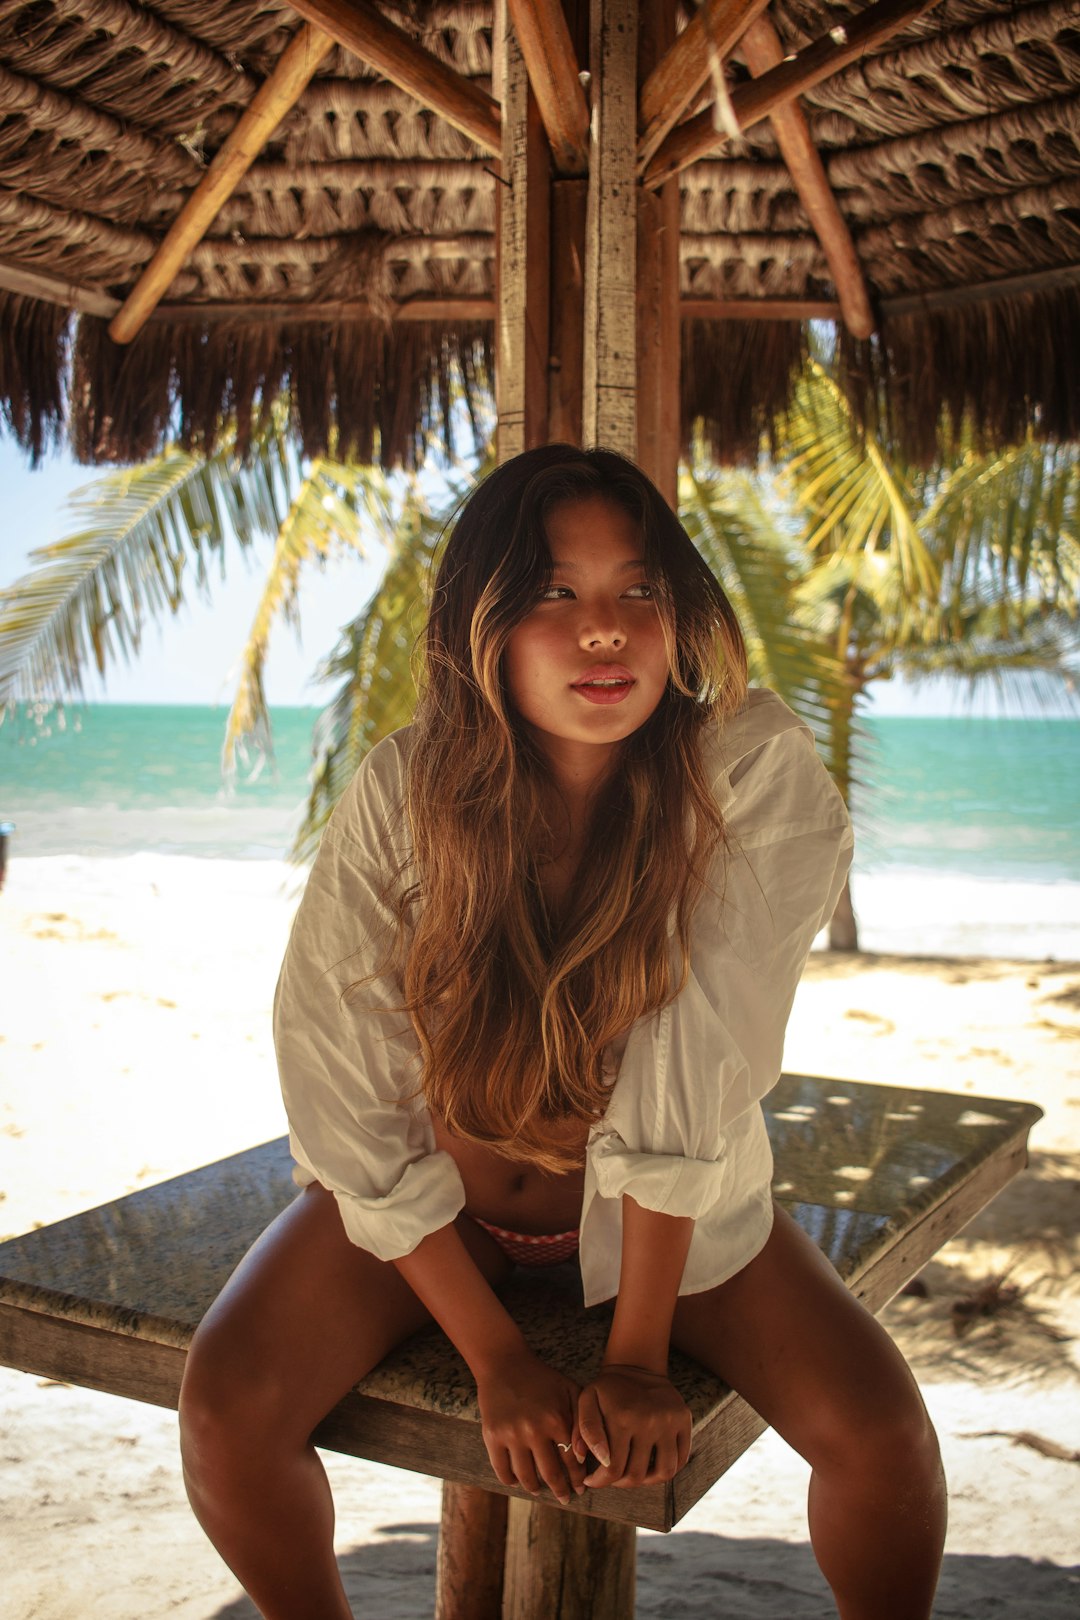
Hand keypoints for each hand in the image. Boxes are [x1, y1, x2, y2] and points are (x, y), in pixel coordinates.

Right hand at [476, 1350, 586, 1504]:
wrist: (505, 1364)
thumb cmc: (542, 1379)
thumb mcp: (569, 1391)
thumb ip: (582, 1420)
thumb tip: (583, 1455)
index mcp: (556, 1420)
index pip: (572, 1461)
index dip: (578, 1478)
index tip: (580, 1487)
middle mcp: (534, 1431)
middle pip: (550, 1475)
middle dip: (560, 1491)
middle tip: (565, 1498)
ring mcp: (511, 1435)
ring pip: (526, 1477)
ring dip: (535, 1488)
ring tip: (540, 1490)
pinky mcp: (492, 1437)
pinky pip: (502, 1470)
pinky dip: (511, 1480)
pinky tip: (518, 1480)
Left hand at [577, 1364, 691, 1488]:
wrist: (636, 1365)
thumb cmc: (607, 1389)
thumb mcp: (587, 1400)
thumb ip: (585, 1431)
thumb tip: (596, 1461)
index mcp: (622, 1418)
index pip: (613, 1468)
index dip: (600, 1482)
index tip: (592, 1480)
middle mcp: (648, 1422)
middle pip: (637, 1475)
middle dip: (620, 1483)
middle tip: (612, 1477)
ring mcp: (669, 1422)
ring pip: (664, 1472)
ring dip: (647, 1482)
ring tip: (633, 1475)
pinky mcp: (684, 1421)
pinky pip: (681, 1459)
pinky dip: (668, 1470)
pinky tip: (652, 1466)